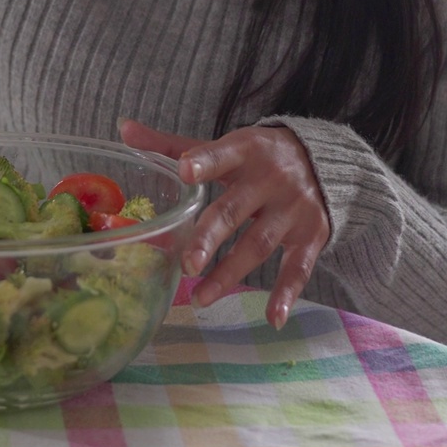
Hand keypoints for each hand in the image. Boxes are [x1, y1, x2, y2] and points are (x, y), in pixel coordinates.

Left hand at [119, 119, 330, 329]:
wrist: (324, 160)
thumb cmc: (257, 156)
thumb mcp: (223, 146)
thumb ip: (173, 145)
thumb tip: (123, 128)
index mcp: (245, 151)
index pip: (222, 155)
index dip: (204, 162)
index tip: (184, 172)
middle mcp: (270, 179)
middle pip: (235, 209)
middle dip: (210, 236)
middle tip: (186, 264)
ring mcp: (292, 209)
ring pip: (259, 243)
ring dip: (230, 273)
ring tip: (200, 298)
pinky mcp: (311, 234)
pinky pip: (299, 267)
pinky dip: (287, 293)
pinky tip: (273, 318)